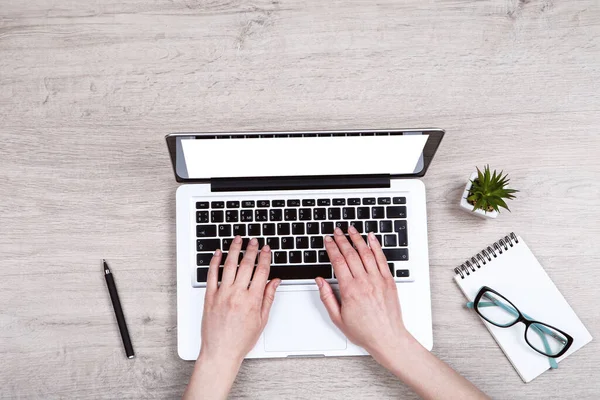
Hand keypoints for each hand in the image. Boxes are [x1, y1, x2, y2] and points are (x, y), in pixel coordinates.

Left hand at [184, 236, 279, 399]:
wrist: (221, 352)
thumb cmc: (241, 340)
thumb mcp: (262, 320)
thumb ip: (268, 298)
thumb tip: (275, 282)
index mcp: (252, 300)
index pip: (261, 272)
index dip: (265, 258)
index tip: (266, 249)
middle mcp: (237, 295)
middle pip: (246, 265)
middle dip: (251, 250)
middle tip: (254, 241)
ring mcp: (222, 294)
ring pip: (229, 266)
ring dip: (234, 250)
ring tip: (238, 240)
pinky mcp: (209, 297)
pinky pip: (212, 275)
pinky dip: (214, 262)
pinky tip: (218, 254)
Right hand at [316, 226, 408, 364]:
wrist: (387, 338)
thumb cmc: (364, 331)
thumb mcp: (338, 318)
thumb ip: (327, 297)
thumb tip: (320, 281)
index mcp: (350, 290)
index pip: (338, 261)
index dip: (331, 247)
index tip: (328, 240)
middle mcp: (364, 282)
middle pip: (350, 254)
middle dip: (342, 239)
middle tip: (336, 231)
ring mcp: (378, 280)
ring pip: (366, 253)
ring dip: (357, 239)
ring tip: (351, 229)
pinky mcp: (389, 281)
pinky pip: (381, 259)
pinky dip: (376, 246)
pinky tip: (371, 238)